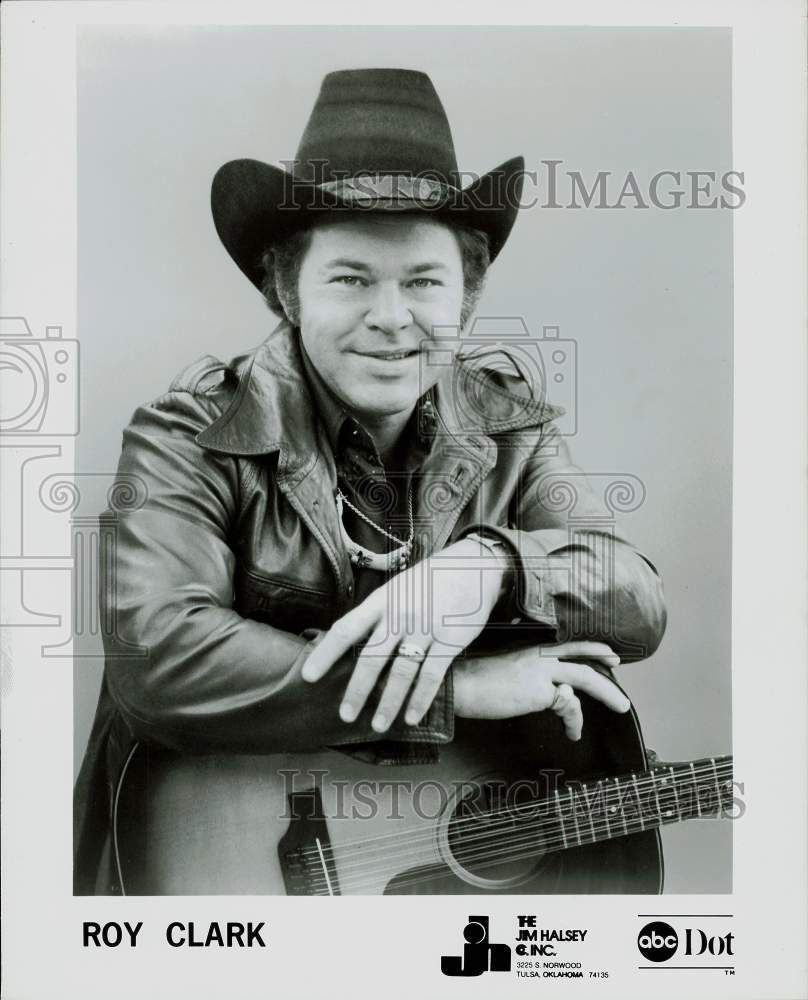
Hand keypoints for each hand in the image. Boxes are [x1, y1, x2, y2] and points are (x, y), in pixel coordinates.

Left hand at [301, 538, 508, 730]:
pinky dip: (420, 698)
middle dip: (357, 689)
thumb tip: (348, 642)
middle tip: (345, 715)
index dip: (325, 653)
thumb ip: (376, 614)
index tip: (308, 676)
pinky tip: (412, 717)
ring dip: (389, 701)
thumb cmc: (429, 582)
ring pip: (401, 671)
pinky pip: (432, 675)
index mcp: (382, 600)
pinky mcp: (450, 639)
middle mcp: (400, 613)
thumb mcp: (397, 589)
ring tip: (378, 724)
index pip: (346, 628)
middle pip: (372, 656)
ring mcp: (426, 626)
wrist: (474, 566)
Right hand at [453, 641, 628, 739]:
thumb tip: (551, 692)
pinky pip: (569, 706)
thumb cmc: (477, 683)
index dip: (591, 647)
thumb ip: (531, 676)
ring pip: (585, 677)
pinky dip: (575, 721)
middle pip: (583, 657)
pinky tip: (573, 733)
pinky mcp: (540, 691)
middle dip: (605, 664)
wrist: (461, 686)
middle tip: (620, 667)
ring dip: (607, 693)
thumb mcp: (509, 671)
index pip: (568, 644)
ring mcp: (541, 671)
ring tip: (621, 706)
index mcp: (532, 649)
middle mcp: (540, 655)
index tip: (608, 652)